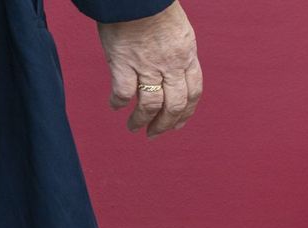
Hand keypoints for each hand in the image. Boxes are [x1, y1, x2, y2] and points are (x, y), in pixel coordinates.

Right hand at [97, 1, 200, 137]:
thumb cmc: (153, 5)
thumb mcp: (178, 30)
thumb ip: (177, 53)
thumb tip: (173, 73)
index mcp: (187, 55)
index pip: (193, 93)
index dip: (186, 113)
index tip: (178, 124)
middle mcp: (170, 64)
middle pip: (174, 105)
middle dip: (165, 124)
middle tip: (154, 134)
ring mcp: (147, 64)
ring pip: (150, 105)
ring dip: (141, 120)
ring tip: (133, 128)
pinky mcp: (123, 62)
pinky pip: (123, 92)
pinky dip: (118, 102)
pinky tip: (115, 106)